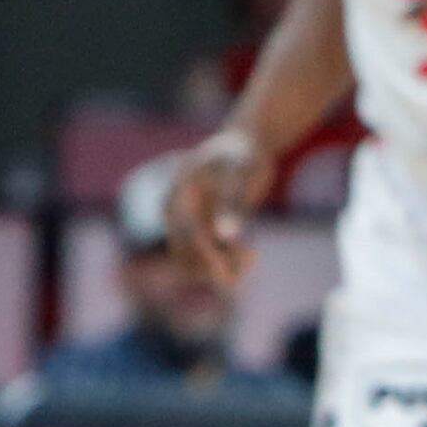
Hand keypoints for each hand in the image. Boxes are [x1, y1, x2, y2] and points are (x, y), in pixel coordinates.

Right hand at [163, 127, 279, 279]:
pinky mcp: (193, 231)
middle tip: (253, 258)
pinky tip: (250, 254)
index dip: (207, 257)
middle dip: (217, 265)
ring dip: (220, 268)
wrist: (242, 148)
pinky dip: (223, 264)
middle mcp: (174, 209)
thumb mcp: (244, 175)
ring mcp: (181, 221)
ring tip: (252, 255)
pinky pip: (201, 260)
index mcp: (180, 190)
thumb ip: (234, 203)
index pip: (189, 232)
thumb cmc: (245, 157)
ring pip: (191, 262)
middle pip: (185, 253)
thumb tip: (226, 237)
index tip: (228, 278)